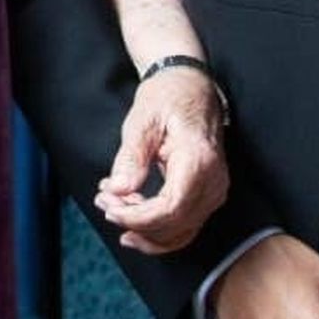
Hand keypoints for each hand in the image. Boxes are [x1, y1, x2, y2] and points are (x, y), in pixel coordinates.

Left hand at [95, 65, 227, 253]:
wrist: (190, 87)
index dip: (138, 217)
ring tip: (113, 209)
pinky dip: (158, 231)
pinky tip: (133, 224)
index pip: (171, 207)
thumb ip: (131, 158)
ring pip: (180, 232)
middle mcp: (214, 181)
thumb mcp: (142, 120)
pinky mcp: (207, 196)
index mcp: (199, 159)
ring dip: (144, 230)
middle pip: (175, 224)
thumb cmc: (167, 97)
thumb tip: (117, 191)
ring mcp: (214, 191)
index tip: (110, 209)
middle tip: (104, 204)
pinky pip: (185, 226)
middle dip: (135, 222)